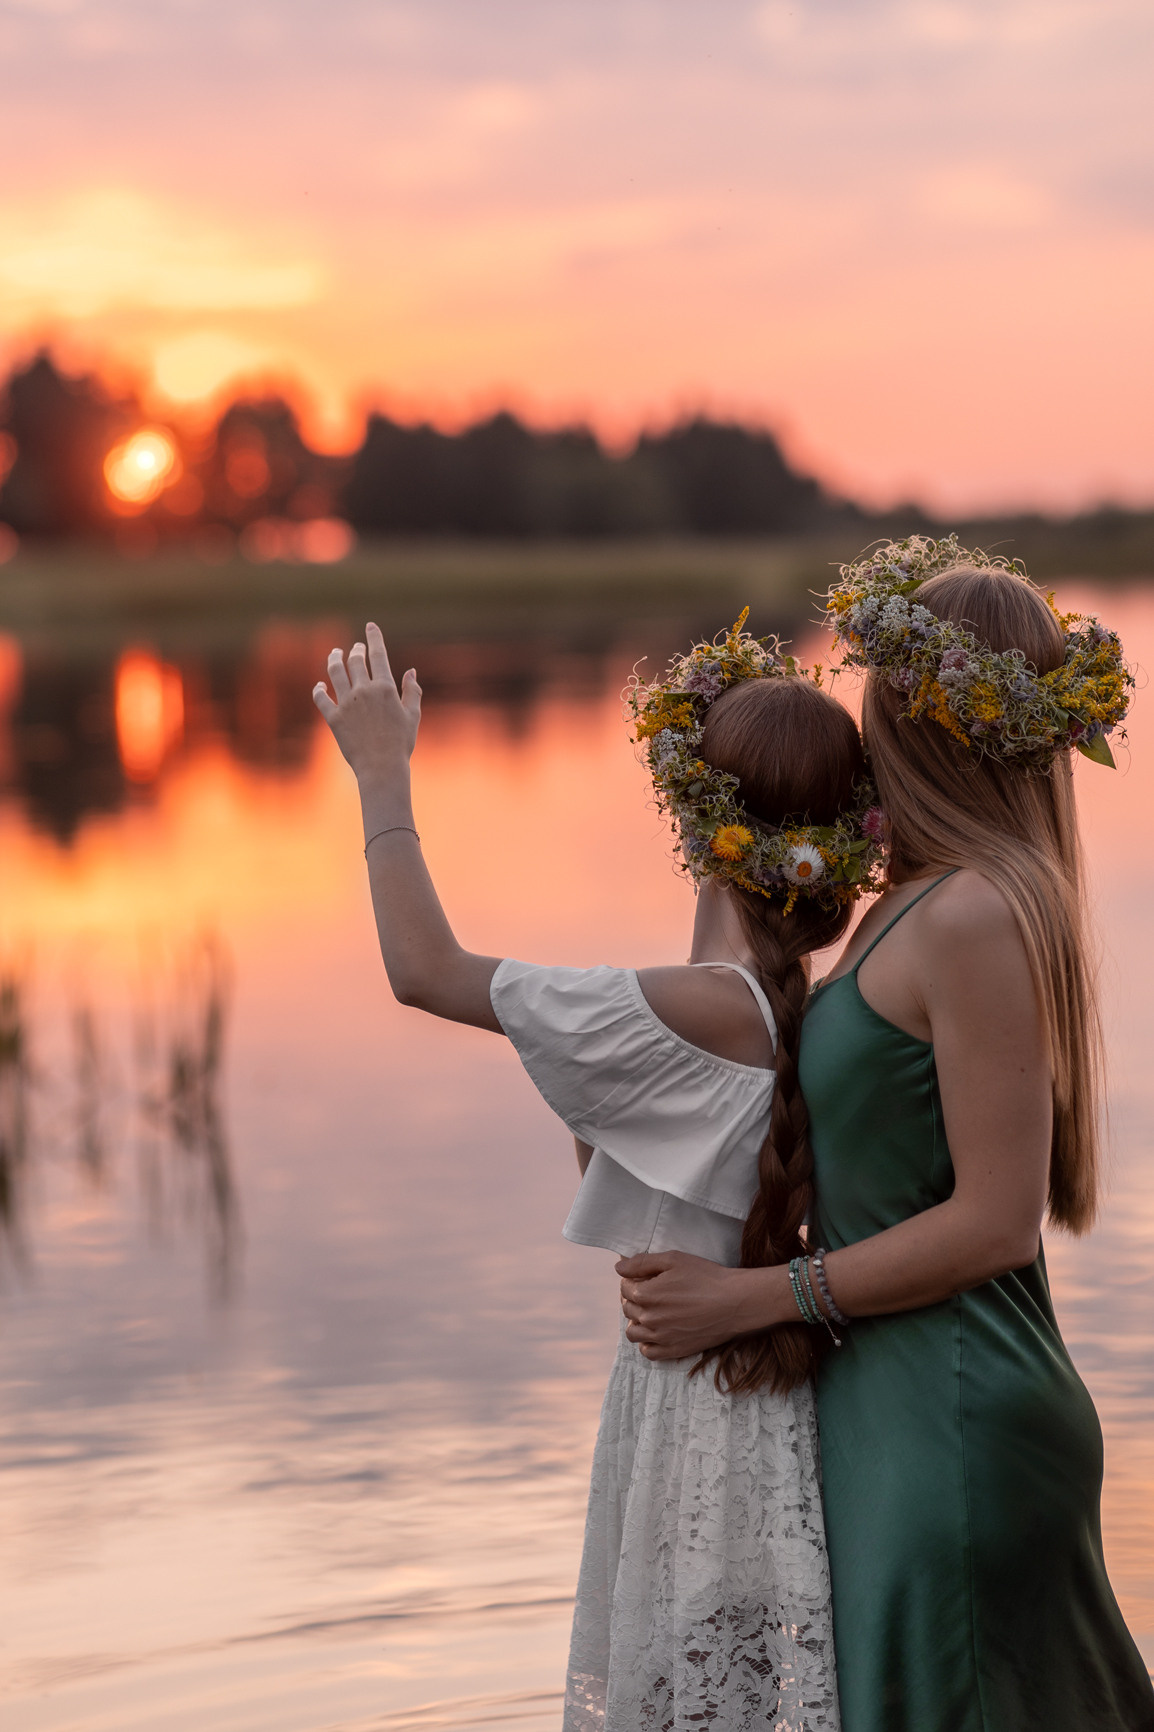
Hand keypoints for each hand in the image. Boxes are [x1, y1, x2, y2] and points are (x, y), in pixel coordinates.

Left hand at [313, 622, 420, 780]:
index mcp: (385, 688)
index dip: (373, 637)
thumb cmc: (401, 743)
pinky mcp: (333, 718)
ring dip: (334, 659)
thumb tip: (410, 671)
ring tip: (335, 653)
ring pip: (335, 672)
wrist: (382, 767)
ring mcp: (346, 703)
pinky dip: (318, 689)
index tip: (370, 626)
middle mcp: (364, 691)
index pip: (379, 654)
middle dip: (356, 650)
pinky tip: (320, 685)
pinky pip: (321, 698)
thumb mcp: (413, 715)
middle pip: (355, 660)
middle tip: (356, 648)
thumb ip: (412, 691)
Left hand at [616, 1250, 752, 1360]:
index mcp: (645, 1295)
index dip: (632, 1279)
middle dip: (634, 1298)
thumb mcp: (673, 1260)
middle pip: (627, 1308)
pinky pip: (648, 1352)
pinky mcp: (673, 1350)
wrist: (734, 1302)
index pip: (625, 1287)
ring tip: (651, 1312)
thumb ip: (642, 1262)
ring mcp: (660, 1337)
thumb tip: (618, 1268)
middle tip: (651, 1291)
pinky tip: (657, 1331)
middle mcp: (649, 1318)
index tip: (645, 1277)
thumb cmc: (705, 1277)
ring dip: (637, 1321)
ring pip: (633, 1333)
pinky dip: (647, 1343)